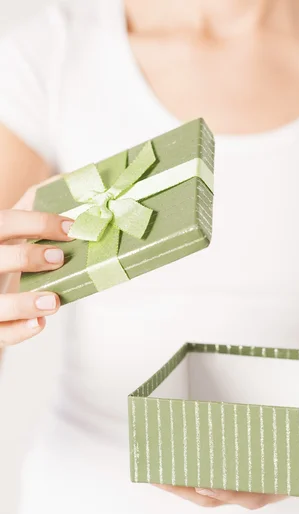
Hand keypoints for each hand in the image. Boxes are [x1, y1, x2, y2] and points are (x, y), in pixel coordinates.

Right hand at [0, 185, 72, 347]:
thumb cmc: (7, 247)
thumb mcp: (14, 225)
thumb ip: (36, 203)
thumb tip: (75, 181)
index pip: (5, 222)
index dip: (38, 223)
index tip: (73, 228)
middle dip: (25, 257)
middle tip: (59, 258)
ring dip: (22, 302)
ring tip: (53, 301)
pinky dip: (18, 331)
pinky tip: (40, 323)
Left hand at [154, 419, 298, 507]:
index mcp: (290, 480)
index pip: (255, 491)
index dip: (228, 489)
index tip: (202, 482)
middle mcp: (268, 478)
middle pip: (224, 492)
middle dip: (190, 488)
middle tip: (158, 476)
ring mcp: (258, 469)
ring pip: (216, 483)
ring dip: (185, 481)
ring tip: (153, 470)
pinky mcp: (253, 456)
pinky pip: (220, 465)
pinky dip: (197, 464)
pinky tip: (176, 453)